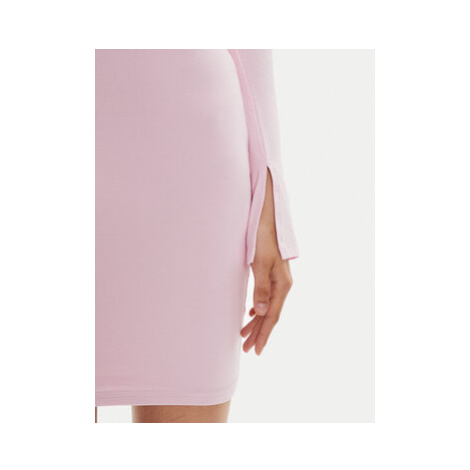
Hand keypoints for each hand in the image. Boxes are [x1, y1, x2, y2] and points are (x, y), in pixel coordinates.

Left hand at [241, 170, 292, 354]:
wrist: (267, 215)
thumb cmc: (262, 237)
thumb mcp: (261, 263)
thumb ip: (261, 288)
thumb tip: (258, 312)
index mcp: (282, 285)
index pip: (271, 316)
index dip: (263, 334)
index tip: (255, 351)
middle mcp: (282, 284)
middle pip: (269, 314)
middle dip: (258, 332)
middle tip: (246, 350)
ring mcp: (277, 278)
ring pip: (266, 306)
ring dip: (256, 322)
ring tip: (244, 336)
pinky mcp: (270, 272)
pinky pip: (265, 297)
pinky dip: (257, 308)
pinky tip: (250, 312)